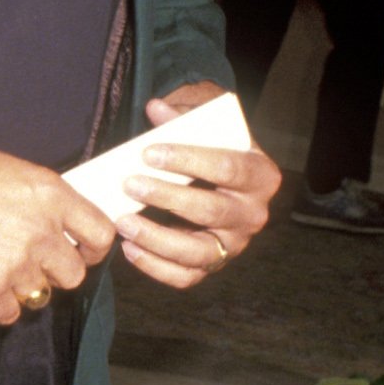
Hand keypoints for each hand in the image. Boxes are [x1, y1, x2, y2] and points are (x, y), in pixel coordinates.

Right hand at [0, 145, 118, 325]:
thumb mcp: (2, 170)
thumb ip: (34, 198)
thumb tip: (49, 218)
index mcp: (49, 194)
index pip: (99, 233)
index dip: (92, 249)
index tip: (79, 253)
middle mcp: (40, 230)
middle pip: (73, 275)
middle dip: (53, 275)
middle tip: (27, 267)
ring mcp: (15, 263)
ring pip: (38, 296)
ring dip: (18, 290)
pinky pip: (6, 314)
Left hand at [119, 78, 280, 289]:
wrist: (222, 179)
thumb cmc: (214, 149)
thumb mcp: (208, 127)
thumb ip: (184, 117)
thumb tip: (156, 108)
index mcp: (261, 175)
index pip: (228, 167)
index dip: (188, 160)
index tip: (149, 153)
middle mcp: (253, 214)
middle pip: (210, 210)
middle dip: (166, 197)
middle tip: (129, 184)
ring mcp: (234, 245)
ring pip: (197, 251)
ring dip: (156, 237)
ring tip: (122, 222)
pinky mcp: (213, 265)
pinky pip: (185, 277)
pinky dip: (155, 267)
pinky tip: (129, 248)